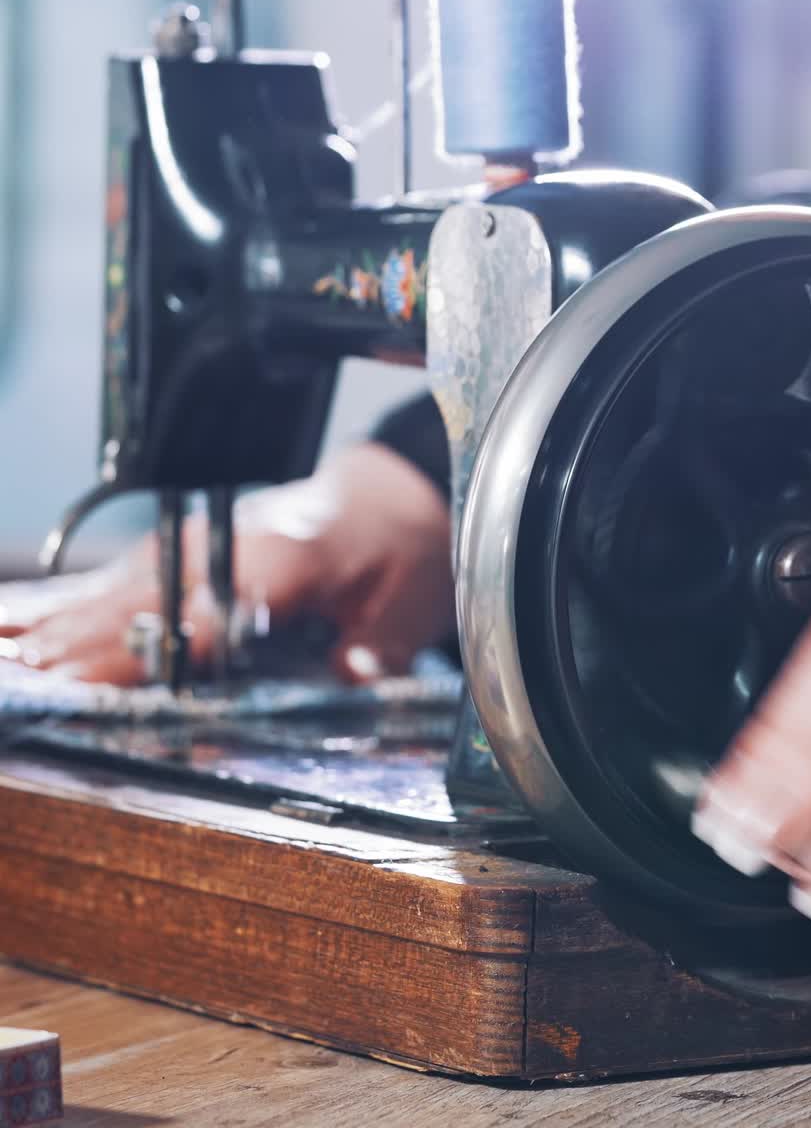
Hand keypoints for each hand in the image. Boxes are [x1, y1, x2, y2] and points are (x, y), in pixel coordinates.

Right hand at [0, 443, 454, 684]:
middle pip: (147, 593)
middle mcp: (236, 541)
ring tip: (16, 655)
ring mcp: (211, 539)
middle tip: (30, 680)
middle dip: (85, 639)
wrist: (396, 492)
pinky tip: (32, 619)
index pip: (206, 610)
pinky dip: (78, 597)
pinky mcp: (199, 545)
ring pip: (124, 580)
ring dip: (67, 619)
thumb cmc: (403, 547)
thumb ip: (377, 647)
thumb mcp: (410, 603)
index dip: (149, 648)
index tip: (95, 678)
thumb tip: (350, 679)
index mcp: (290, 554)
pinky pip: (129, 571)